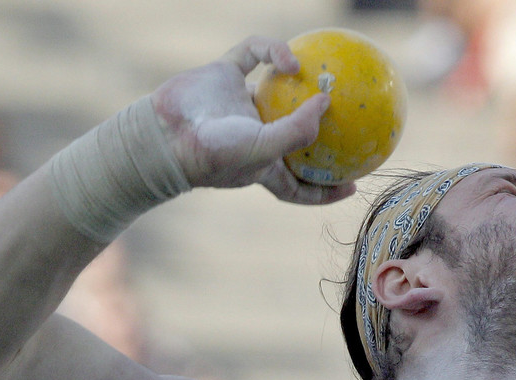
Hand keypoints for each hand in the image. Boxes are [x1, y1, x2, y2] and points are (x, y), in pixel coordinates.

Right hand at [151, 36, 355, 204]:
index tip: (351, 185)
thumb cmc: (214, 153)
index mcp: (263, 167)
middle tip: (350, 121)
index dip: (324, 191)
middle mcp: (253, 135)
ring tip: (326, 76)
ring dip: (299, 81)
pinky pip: (254, 54)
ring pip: (276, 89)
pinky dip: (272, 51)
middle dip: (318, 131)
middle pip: (292, 135)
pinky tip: (290, 58)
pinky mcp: (222, 74)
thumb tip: (326, 103)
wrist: (164, 131)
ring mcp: (237, 103)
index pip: (299, 188)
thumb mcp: (264, 151)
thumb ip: (298, 131)